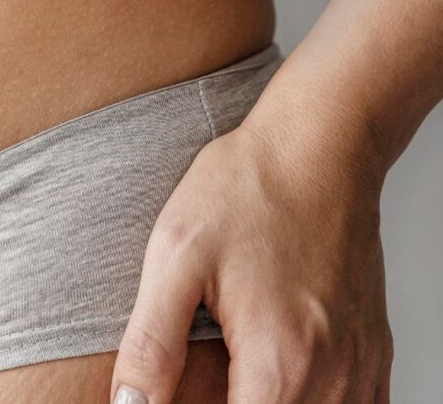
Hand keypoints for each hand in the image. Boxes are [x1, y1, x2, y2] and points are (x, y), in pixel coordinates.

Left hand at [108, 120, 392, 402]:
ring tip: (228, 379)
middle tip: (194, 384)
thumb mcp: (175, 258)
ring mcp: (360, 366)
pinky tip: (269, 381)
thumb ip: (151, 344)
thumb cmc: (250, 189)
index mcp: (280, 363)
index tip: (172, 399)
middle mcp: (333, 376)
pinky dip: (308, 403)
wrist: (317, 145)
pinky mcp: (371, 351)